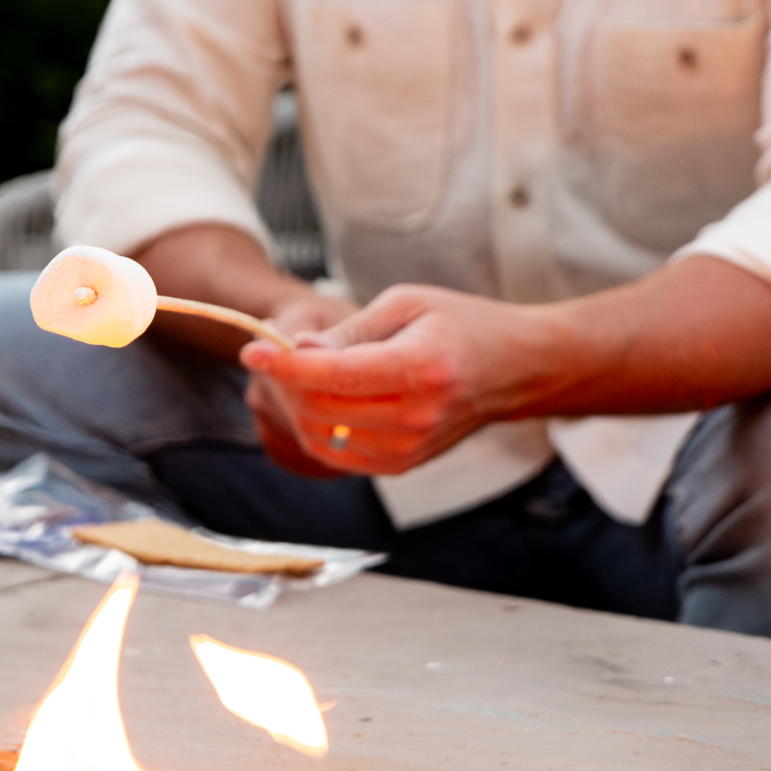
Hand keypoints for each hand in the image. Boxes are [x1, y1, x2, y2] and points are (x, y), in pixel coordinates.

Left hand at [242, 284, 556, 478]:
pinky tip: (318, 399)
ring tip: (297, 375)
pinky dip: (316, 428)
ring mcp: (410, 449)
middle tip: (274, 354)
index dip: (286, 365)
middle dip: (285, 383)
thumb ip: (348, 331)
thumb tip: (295, 350)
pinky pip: (338, 455)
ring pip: (323, 439)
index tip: (254, 349)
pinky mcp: (402, 466)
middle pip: (322, 410)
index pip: (336, 375)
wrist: (516, 370)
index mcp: (421, 369)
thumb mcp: (406, 304)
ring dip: (295, 408)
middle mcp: (416, 417)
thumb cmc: (463, 326)